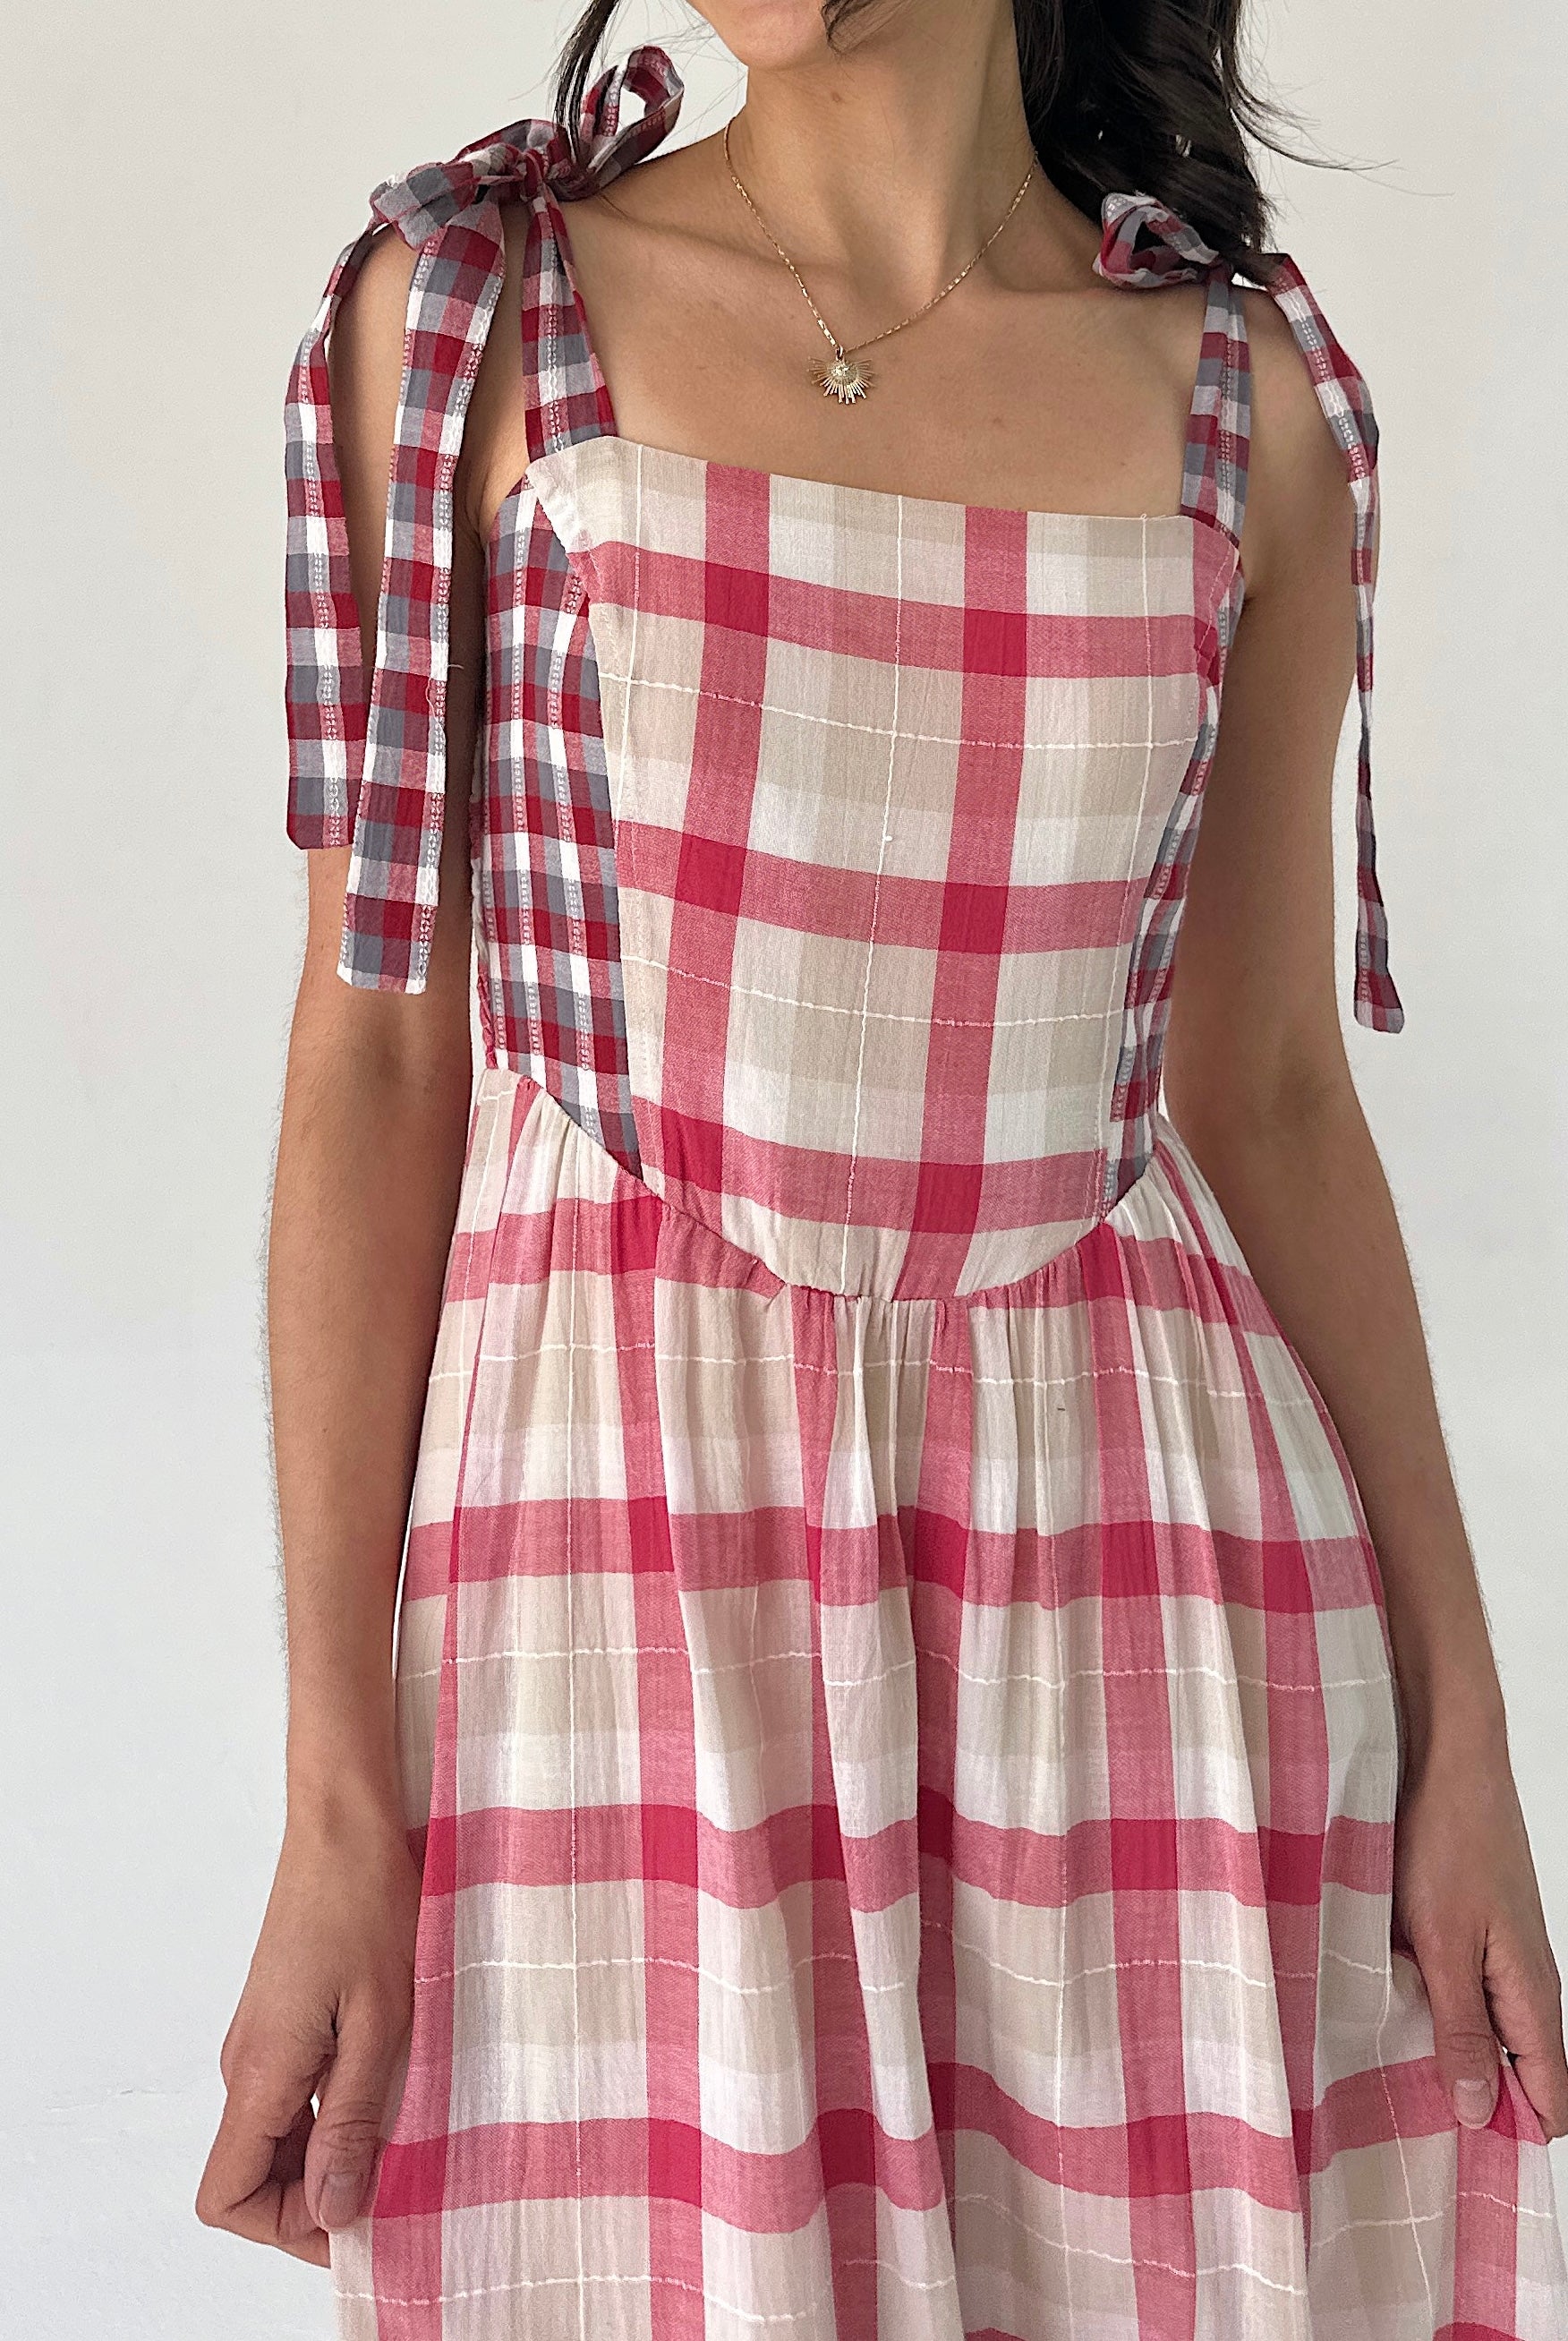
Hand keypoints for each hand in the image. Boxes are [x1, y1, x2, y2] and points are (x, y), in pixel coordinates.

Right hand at [195, 1790, 422, 2263]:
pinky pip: (293, 2099)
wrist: (344, 1824)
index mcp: (259, 2072)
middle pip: (254, 2178)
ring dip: (332, 2157)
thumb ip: (352, 2120)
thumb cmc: (368, 1905)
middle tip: (398, 2189)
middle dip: (319, 2201)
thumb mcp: (380, 2022)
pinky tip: (391, 2094)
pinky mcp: (282, 2022)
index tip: (362, 2219)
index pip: (229, 2197)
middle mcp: (245, 2065)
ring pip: (277, 2141)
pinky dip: (334, 2116)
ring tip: (405, 2140)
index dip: (289, 2226)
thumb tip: (332, 2212)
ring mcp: (260, 2043)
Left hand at [1395, 1723, 1567, 2138]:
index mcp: (1532, 1996)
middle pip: (1516, 2076)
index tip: (1459, 2165)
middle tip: (1405, 2122)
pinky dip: (1432, 2009)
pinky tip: (1386, 2010)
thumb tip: (1475, 2112)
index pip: (1550, 2101)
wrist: (1448, 1760)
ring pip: (1484, 2033)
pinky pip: (1463, 1993)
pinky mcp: (1472, 1930)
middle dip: (1470, 2102)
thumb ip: (1459, 2028)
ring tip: (1386, 2072)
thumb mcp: (1442, 1942)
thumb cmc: (1447, 1841)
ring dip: (1444, 2052)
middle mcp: (1526, 1982)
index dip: (1511, 2138)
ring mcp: (1500, 1955)